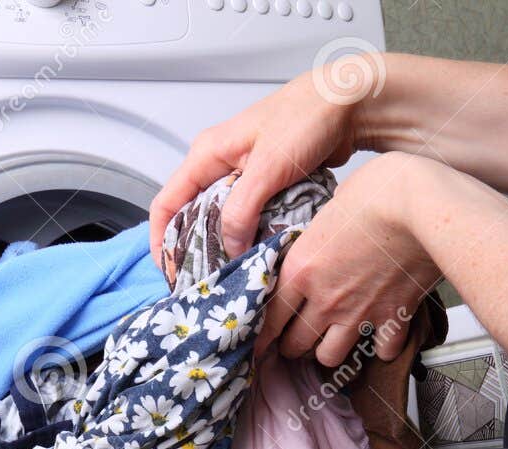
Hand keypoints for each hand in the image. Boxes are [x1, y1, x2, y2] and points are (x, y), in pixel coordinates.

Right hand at [148, 58, 383, 262]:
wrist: (346, 104)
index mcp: (207, 155)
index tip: (171, 275)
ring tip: (229, 280)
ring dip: (225, 250)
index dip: (161, 242)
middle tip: (204, 286)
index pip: (166, 204)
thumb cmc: (306, 118)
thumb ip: (241, 209)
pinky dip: (249, 241)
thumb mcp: (267, 167)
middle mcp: (219, 166)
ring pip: (221, 223)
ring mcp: (242, 178)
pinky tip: (256, 260)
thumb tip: (229, 248)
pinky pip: (247, 221)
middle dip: (194, 253)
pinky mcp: (265, 187)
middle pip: (191, 219)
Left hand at [256, 153, 441, 367]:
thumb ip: (321, 230)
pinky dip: (380, 348)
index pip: (269, 315)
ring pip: (329, 357)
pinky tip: (380, 335)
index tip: (258, 341)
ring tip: (331, 340)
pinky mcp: (391, 320)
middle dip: (291, 344)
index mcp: (303, 268)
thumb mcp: (334, 202)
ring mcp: (358, 314)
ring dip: (327, 351)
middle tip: (294, 338)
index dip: (261, 333)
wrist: (426, 208)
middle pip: (295, 343)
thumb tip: (323, 232)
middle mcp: (326, 299)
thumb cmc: (381, 190)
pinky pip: (380, 351)